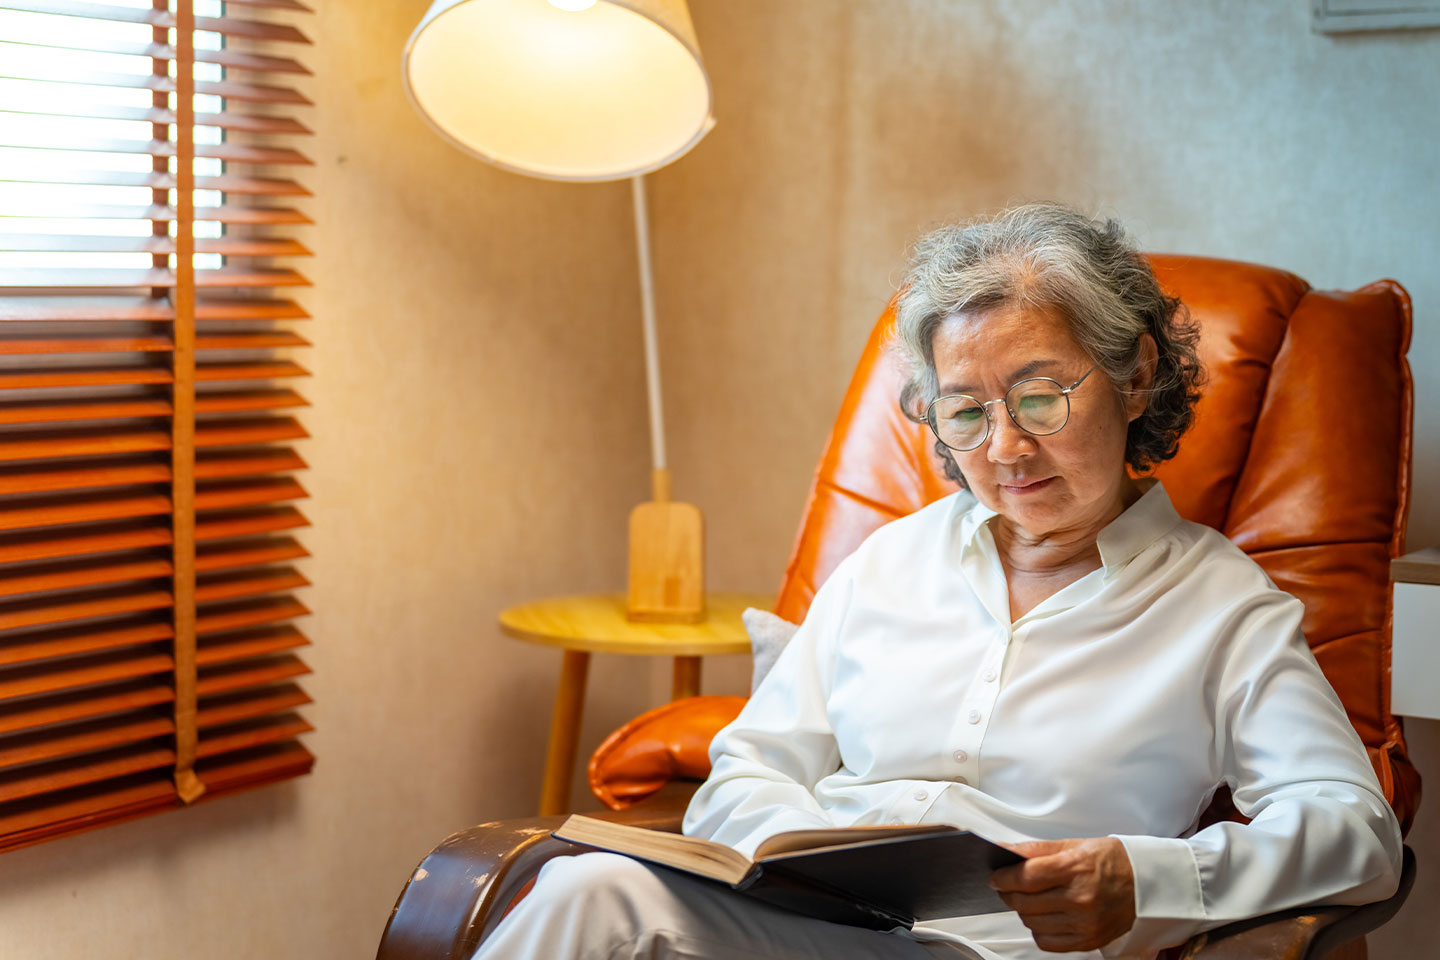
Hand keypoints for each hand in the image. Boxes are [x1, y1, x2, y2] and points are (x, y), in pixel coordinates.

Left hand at [989, 837, 1136, 952]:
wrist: (1148, 882)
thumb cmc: (1113, 860)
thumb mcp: (1075, 844)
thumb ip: (1037, 850)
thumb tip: (1004, 851)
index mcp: (1075, 869)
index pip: (1025, 877)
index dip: (1003, 877)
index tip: (995, 876)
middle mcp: (1080, 898)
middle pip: (1025, 902)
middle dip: (1007, 893)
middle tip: (1005, 886)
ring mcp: (1085, 922)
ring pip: (1033, 923)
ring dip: (1022, 911)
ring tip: (1027, 899)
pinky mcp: (1089, 940)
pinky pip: (1048, 943)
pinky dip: (1039, 931)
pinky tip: (1043, 917)